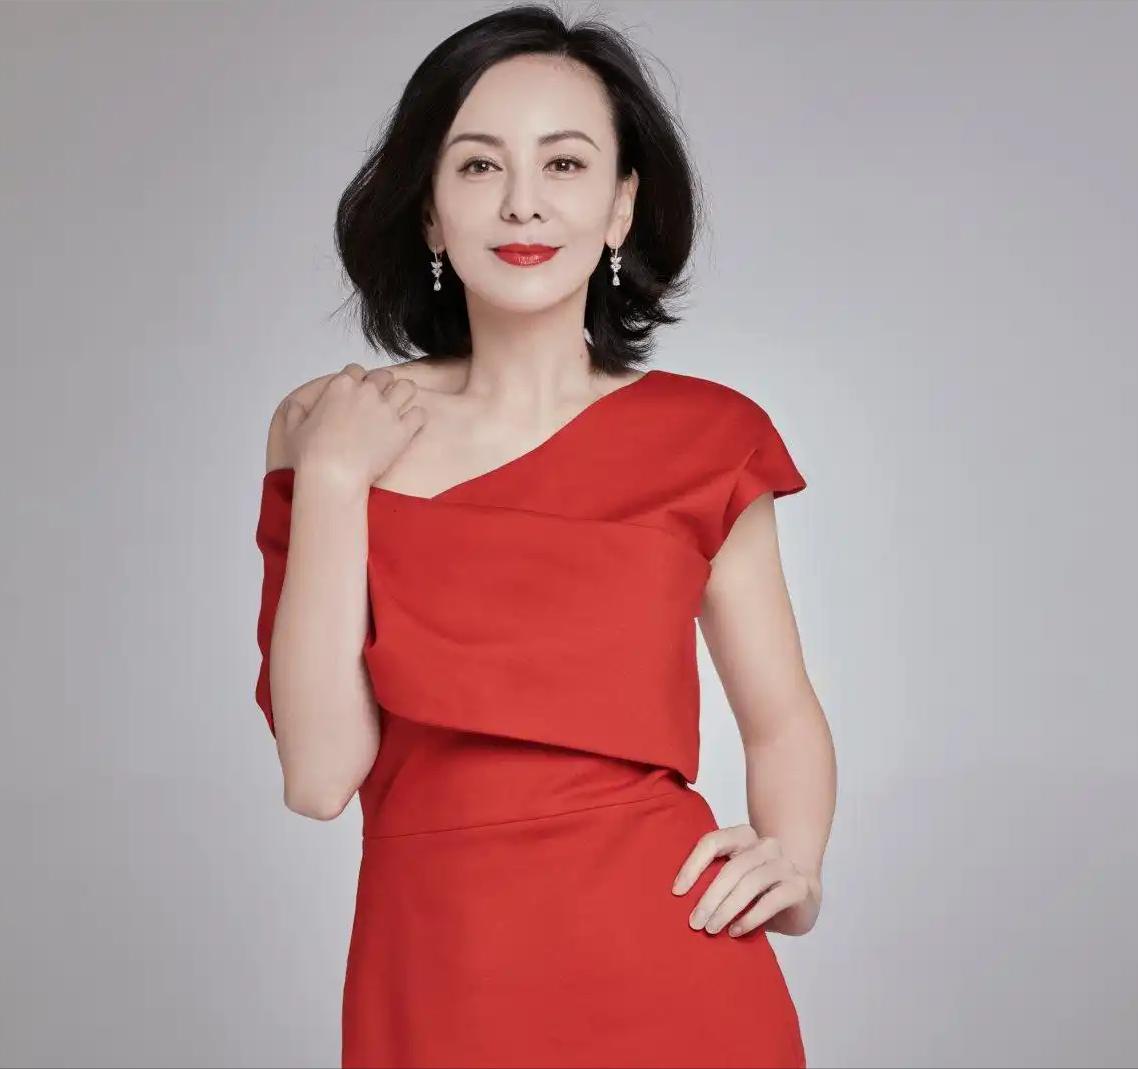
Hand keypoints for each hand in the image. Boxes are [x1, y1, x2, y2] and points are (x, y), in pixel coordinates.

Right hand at [283, 363, 426, 489]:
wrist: (333, 476)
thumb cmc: (311, 456)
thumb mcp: (292, 430)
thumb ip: (293, 413)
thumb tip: (293, 406)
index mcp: (341, 387)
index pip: (355, 370)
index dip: (358, 381)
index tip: (357, 395)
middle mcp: (366, 392)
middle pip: (384, 376)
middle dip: (383, 386)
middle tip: (379, 403)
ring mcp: (387, 410)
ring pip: (407, 387)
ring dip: (404, 395)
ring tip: (399, 409)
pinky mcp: (402, 430)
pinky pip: (420, 414)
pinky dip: (417, 419)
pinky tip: (409, 427)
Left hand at [671, 824, 821, 937]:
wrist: (802, 898)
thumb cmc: (758, 890)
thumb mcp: (733, 880)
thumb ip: (714, 880)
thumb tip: (680, 900)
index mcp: (743, 836)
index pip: (713, 842)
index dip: (693, 865)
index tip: (677, 891)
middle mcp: (765, 845)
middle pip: (731, 867)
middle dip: (709, 897)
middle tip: (694, 922)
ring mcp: (784, 864)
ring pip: (750, 883)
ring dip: (727, 909)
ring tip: (712, 929)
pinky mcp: (798, 887)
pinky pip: (771, 900)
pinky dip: (750, 918)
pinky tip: (735, 931)